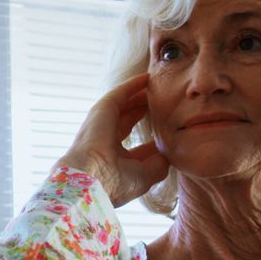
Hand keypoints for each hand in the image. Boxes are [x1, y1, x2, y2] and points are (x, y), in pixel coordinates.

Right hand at [54, 73, 169, 206]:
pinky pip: (121, 93)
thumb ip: (159, 163)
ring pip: (125, 106)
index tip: (168, 133)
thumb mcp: (145, 176)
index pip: (136, 148)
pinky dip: (133, 85)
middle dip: (145, 113)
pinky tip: (146, 78)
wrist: (92, 178)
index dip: (152, 140)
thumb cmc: (115, 182)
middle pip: (130, 122)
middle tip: (164, 104)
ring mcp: (102, 125)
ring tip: (157, 87)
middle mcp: (106, 142)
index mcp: (115, 162)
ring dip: (140, 97)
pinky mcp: (102, 110)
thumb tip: (169, 151)